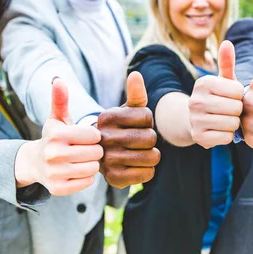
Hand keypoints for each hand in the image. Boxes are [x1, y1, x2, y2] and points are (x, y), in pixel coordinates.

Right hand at [15, 78, 103, 195]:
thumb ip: (60, 99)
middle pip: (96, 153)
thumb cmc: (53, 138)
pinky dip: (87, 177)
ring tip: (84, 160)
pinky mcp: (57, 189)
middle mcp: (53, 154)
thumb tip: (58, 80)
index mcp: (56, 135)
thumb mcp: (57, 118)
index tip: (87, 137)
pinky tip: (79, 171)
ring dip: (92, 164)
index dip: (94, 136)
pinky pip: (87, 182)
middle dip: (95, 151)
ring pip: (92, 168)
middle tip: (87, 150)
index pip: (94, 136)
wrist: (34, 164)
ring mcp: (54, 173)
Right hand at [98, 72, 159, 188]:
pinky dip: (148, 170)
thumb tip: (136, 75)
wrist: (100, 155)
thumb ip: (135, 94)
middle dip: (151, 139)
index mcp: (107, 117)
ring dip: (152, 155)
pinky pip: (148, 173)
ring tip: (140, 152)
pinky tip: (138, 166)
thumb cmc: (120, 128)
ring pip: (152, 156)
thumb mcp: (127, 109)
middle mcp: (104, 138)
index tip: (136, 124)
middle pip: (150, 137)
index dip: (148, 121)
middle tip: (140, 140)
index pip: (146, 116)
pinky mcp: (114, 178)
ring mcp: (107, 160)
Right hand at [189, 41, 243, 147]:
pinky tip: (221, 130)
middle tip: (230, 110)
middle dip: (238, 110)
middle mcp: (195, 100)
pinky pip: (227, 137)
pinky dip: (228, 135)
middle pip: (236, 107)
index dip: (240, 95)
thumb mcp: (222, 80)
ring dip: (234, 123)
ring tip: (226, 119)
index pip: (238, 91)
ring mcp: (195, 120)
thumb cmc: (216, 97)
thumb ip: (227, 62)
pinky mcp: (198, 137)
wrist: (194, 120)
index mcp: (203, 83)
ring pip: (232, 123)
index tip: (232, 96)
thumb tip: (227, 43)